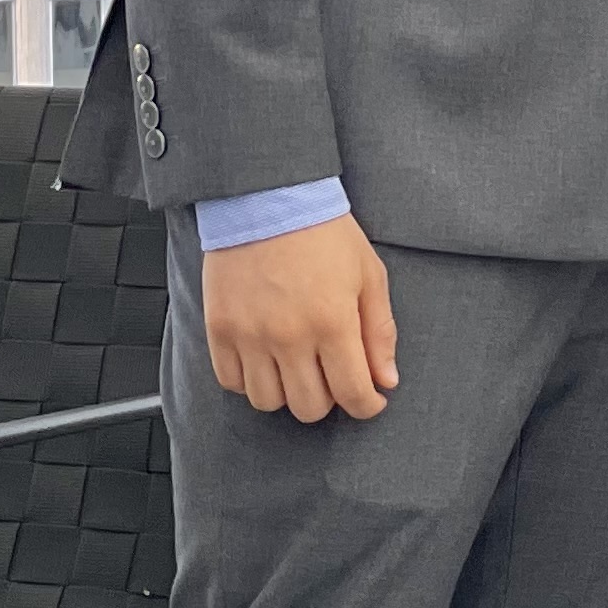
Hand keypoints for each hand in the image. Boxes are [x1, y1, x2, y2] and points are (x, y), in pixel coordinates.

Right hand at [202, 213, 398, 422]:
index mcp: (333, 322)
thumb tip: (387, 380)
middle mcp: (289, 336)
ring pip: (268, 402)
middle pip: (309, 407)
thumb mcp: (369, 275)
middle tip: (334, 377)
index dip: (367, 406)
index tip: (370, 400)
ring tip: (299, 368)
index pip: (353, 394)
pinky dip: (250, 381)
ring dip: (288, 393)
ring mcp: (250, 335)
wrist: (267, 200)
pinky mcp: (220, 329)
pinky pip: (231, 382)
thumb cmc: (324, 234)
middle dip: (330, 400)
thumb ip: (380, 332)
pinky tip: (267, 360)